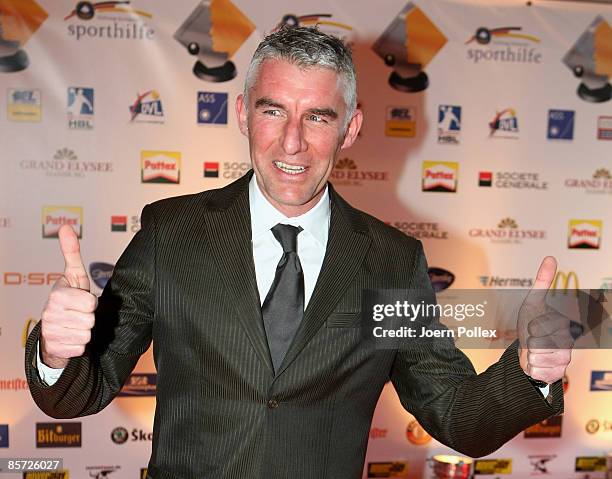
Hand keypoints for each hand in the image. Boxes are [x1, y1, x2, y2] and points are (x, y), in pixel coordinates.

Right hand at [40, 225, 96, 368]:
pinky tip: (71, 337)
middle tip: (79, 313)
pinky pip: (81, 348)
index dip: (91, 302)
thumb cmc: (69, 300)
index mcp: (57, 295)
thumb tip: (66, 227)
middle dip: (89, 317)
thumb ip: (72, 253)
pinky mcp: (56, 349)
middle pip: (90, 319)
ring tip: (76, 324)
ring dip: (85, 331)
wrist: (54, 329)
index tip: (82, 300)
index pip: (90, 303)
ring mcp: (51, 332)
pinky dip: (80, 345)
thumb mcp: (73, 276)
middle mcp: (50, 313)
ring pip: (86, 334)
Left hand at [518, 256, 572, 383]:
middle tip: (532, 340)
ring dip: (529, 355)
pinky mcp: (557, 373)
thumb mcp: (533, 301)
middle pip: (538, 342)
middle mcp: (568, 341)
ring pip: (537, 357)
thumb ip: (543, 281)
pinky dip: (531, 367)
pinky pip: (538, 370)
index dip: (533, 327)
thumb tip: (551, 257)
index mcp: (564, 324)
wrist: (527, 352)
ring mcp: (564, 358)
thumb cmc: (530, 325)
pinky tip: (535, 363)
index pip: (544, 326)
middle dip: (529, 341)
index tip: (533, 326)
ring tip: (533, 351)